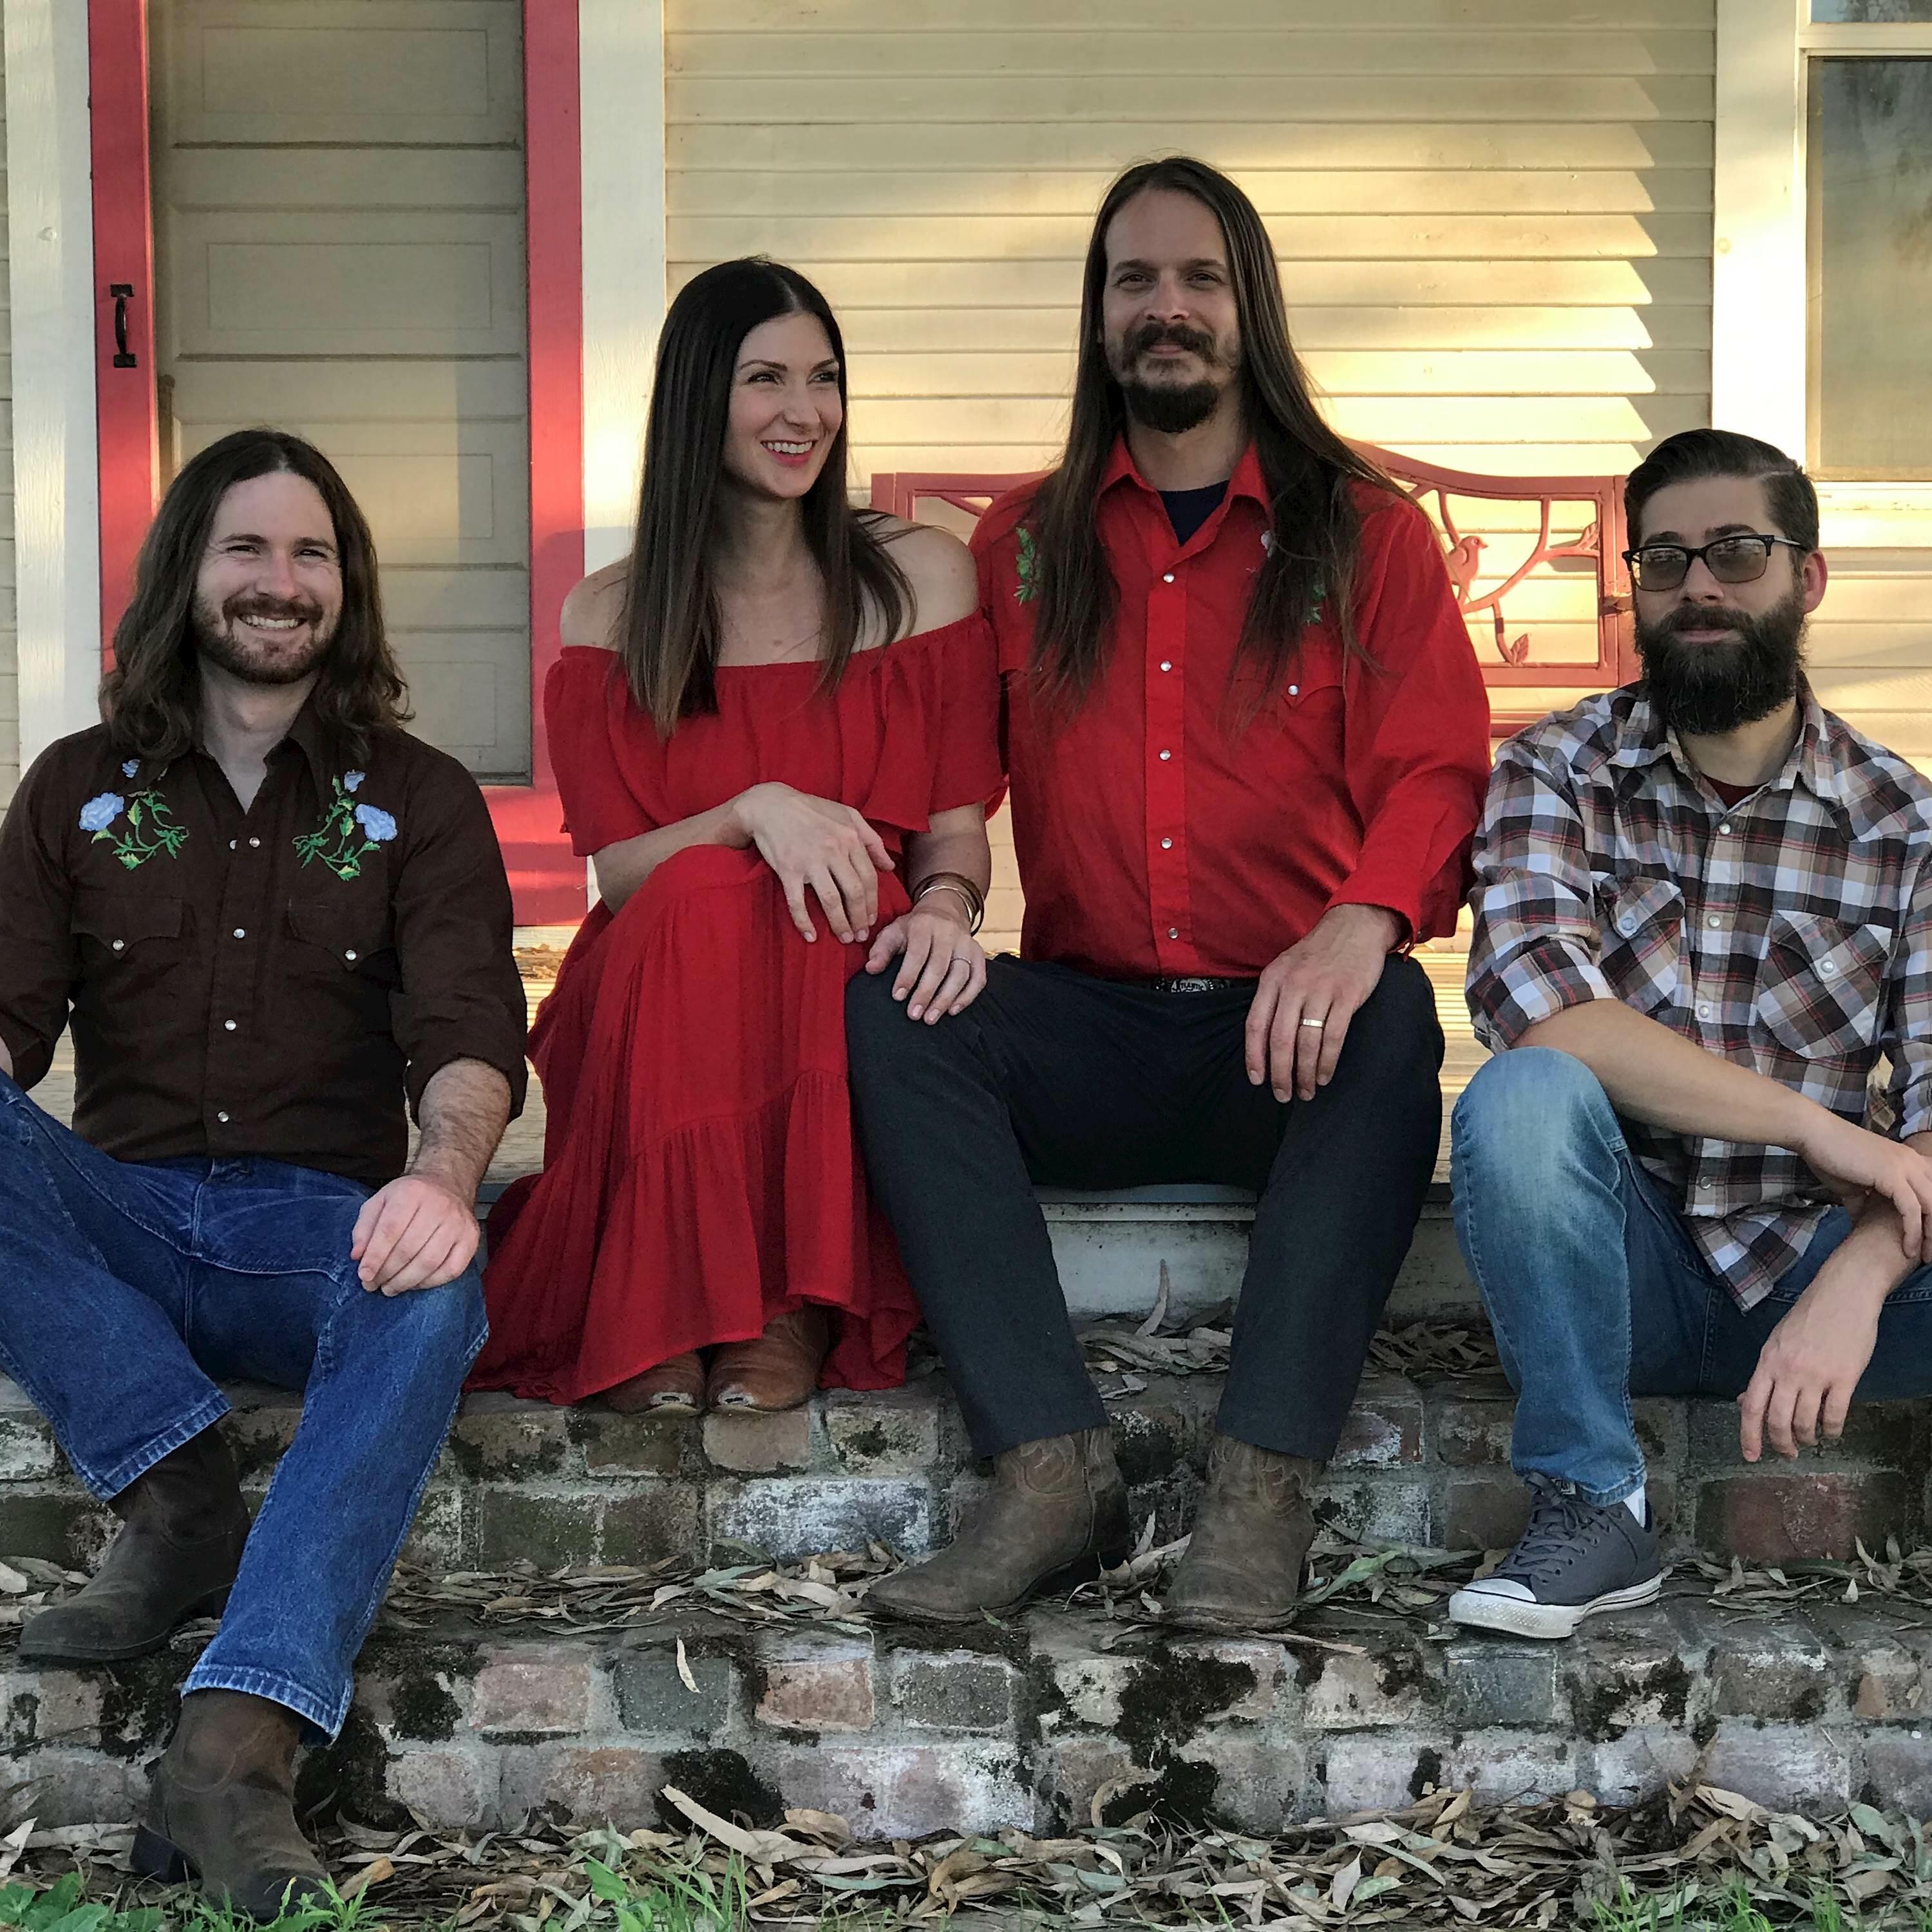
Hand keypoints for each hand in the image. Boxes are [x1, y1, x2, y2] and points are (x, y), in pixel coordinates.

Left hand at [350, 1173, 479, 1294]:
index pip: (390, 1230)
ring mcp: (458, 1223)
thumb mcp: (380, 1201)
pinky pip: (451, 1270)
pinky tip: (414, 1283)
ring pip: (429, 1263)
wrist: (448, 1184)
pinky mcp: (471, 1238)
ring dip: (405, 1282)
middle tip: (373, 1285)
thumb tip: (358, 1256)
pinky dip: (430, 1282)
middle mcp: (439, 1206)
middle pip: (408, 1249)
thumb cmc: (410, 1197)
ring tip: (389, 1288)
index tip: (364, 1275)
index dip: (375, 1257)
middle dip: (387, 1273)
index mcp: (412, 1192)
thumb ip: (364, 1227)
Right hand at [730, 783, 893, 944]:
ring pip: (831, 900)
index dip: (872, 903)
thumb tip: (889, 866)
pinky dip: (804, 922)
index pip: (869, 877)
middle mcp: (833, 850)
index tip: (872, 919)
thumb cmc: (811, 809)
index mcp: (850, 838)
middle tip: (861, 935)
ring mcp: (810, 861)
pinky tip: (811, 936)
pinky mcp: (787, 870)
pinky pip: (798, 902)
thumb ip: (872, 839)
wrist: (770, 805)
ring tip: (845, 938)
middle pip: (854, 892)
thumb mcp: (848, 815)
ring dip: (839, 924)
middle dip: (860, 918)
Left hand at [864, 897, 987, 1021]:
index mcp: (924, 925)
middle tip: (914, 1015)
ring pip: (960, 974)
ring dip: (946, 999)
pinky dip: (967, 996)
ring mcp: (966, 944)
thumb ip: (881, 950)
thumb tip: (871, 969)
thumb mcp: (894, 931)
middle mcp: (948, 933)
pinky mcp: (978, 954)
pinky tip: (953, 1010)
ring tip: (931, 1018)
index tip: (897, 996)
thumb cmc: (914, 928)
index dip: (908, 976)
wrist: (945, 911)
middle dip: (926, 993)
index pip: (917, 953)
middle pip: (939, 967)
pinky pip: (978, 977)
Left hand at [1244, 905, 1402, 1102]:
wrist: (1354, 927)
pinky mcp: (1347, 996)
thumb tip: (1263, 1041)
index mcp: (1272, 980)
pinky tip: (1325, 1076)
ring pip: (1307, 1043)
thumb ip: (1273, 998)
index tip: (1257, 1080)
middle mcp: (1293, 985)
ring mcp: (1320, 990)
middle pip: (1280, 1040)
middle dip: (1280, 1073)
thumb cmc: (1317, 954)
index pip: (1255, 1025)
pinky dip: (1327, 1062)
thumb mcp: (1285, 967)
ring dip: (1305, 1073)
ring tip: (1307, 1091)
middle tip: (1283, 1095)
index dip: (1254, 1056)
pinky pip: (1333, 1037)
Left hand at [1738, 1267, 1884, 1459]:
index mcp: (1767, 1362)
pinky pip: (1835, 1415)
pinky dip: (1833, 1430)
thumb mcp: (1776, 1342)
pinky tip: (1833, 1432)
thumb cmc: (1807, 1318)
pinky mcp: (1844, 1378)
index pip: (1750, 1406)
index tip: (1750, 1456)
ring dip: (1807, 1438)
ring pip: (1806, 1422)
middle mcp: (1788, 1371)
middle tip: (1788, 1453)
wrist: (1842, 1295)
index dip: (1748, 1435)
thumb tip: (1744, 1401)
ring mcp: (1816, 1375)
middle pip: (1777, 1420)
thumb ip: (1764, 1374)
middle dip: (1781, 1444)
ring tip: (1810, 1440)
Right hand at [1794, 1112, 1931, 1261]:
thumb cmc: (1829, 1155)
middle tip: (1929, 1255)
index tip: (1926, 1241)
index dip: (1931, 1218)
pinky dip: (1914, 1232)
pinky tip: (1908, 1249)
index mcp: (1908, 1161)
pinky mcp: (1893, 1175)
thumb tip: (1861, 1221)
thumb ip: (1863, 1202)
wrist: (1815, 1135)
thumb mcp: (1852, 1184)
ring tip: (1923, 1257)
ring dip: (1931, 1236)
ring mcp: (1906, 1167)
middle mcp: (1914, 1162)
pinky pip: (1912, 1209)